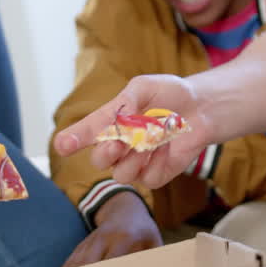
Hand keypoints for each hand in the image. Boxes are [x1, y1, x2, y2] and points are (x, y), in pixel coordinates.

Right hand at [53, 74, 211, 190]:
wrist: (202, 107)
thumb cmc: (170, 95)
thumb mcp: (142, 88)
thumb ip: (122, 104)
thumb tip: (106, 122)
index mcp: (109, 124)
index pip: (84, 135)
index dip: (71, 140)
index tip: (63, 144)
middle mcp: (118, 147)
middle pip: (99, 160)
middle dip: (107, 152)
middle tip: (121, 141)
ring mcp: (136, 163)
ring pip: (121, 174)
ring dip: (137, 157)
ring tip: (155, 139)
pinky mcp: (156, 175)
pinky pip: (147, 178)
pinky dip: (158, 162)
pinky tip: (168, 146)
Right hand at [61, 191, 161, 266]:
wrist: (125, 208)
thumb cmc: (144, 231)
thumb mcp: (154, 242)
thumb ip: (154, 263)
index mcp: (125, 237)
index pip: (112, 263)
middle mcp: (104, 238)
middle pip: (89, 265)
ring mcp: (91, 240)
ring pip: (76, 264)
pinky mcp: (82, 245)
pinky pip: (70, 262)